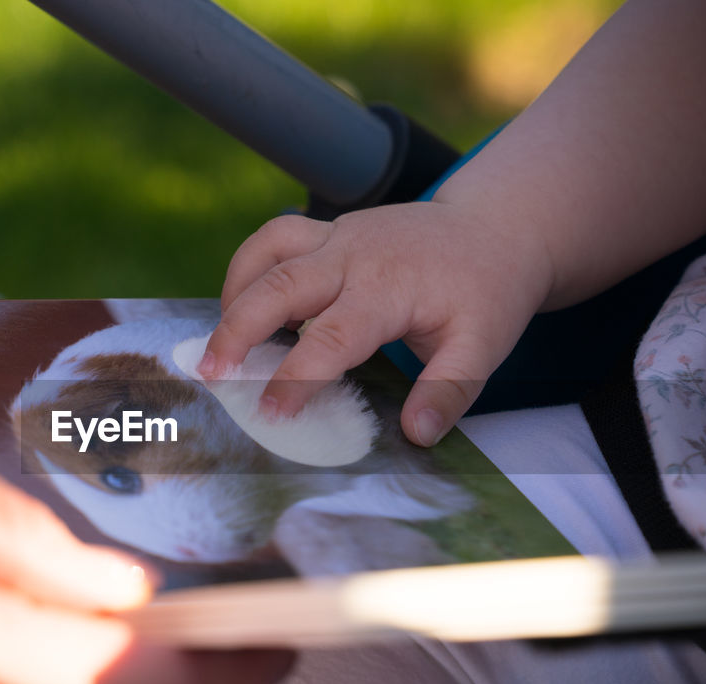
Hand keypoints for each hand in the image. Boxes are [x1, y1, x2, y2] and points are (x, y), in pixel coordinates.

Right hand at [197, 202, 552, 445]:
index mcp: (389, 288)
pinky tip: (244, 308)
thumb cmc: (487, 292)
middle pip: (280, 285)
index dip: (296, 377)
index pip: (331, 336)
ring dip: (234, 294)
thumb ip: (448, 391)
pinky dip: (249, 269)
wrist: (496, 226)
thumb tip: (417, 435)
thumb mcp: (482, 346)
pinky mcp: (329, 228)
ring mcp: (338, 235)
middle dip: (237, 330)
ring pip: (268, 251)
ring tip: (217, 345)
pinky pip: (275, 238)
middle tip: (209, 375)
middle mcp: (355, 255)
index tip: (270, 414)